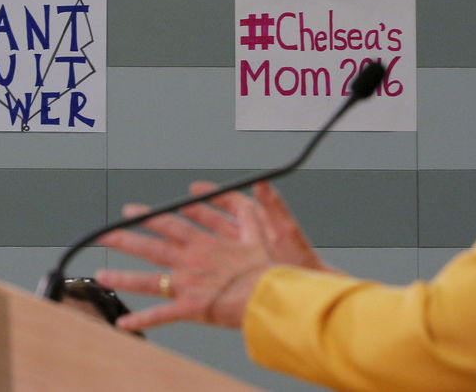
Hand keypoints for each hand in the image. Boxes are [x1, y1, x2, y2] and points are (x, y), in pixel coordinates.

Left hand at [95, 199, 272, 330]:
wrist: (268, 293)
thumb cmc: (265, 267)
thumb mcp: (258, 232)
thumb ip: (247, 213)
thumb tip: (250, 191)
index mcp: (203, 243)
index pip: (169, 224)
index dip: (148, 216)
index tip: (132, 211)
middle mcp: (190, 261)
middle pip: (150, 247)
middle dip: (125, 240)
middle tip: (106, 234)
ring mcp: (188, 284)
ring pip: (148, 280)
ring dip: (123, 278)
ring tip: (101, 275)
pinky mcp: (191, 308)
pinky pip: (162, 315)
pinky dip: (142, 320)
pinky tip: (123, 323)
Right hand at [186, 181, 335, 272]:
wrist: (304, 293)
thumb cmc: (301, 262)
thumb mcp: (286, 230)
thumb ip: (274, 205)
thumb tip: (262, 182)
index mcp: (259, 223)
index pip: (232, 204)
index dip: (213, 195)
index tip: (195, 189)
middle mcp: (248, 238)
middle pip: (216, 221)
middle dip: (196, 213)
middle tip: (175, 208)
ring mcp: (242, 256)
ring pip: (212, 242)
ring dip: (193, 236)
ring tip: (171, 232)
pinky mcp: (237, 272)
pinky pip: (216, 263)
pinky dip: (200, 263)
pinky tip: (183, 266)